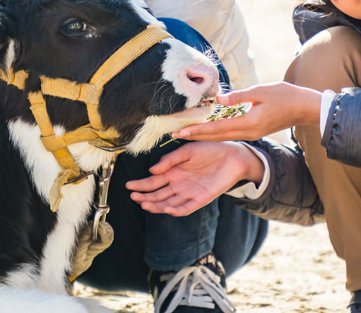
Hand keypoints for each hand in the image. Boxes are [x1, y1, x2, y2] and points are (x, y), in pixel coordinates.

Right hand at [126, 142, 265, 216]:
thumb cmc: (209, 150)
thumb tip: (152, 171)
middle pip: (158, 195)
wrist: (232, 156)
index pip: (153, 182)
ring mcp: (189, 193)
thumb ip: (169, 160)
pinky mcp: (201, 199)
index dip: (141, 185)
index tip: (128, 186)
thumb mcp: (186, 151)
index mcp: (173, 173)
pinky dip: (178, 210)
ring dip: (157, 205)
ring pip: (169, 203)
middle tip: (134, 197)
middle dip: (145, 197)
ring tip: (145, 204)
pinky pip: (187, 208)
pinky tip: (168, 209)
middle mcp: (178, 185)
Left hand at [172, 82, 322, 141]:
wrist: (306, 108)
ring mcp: (252, 134)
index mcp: (248, 123)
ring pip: (222, 137)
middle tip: (174, 135)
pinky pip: (230, 134)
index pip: (216, 128)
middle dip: (195, 136)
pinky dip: (216, 133)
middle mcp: (248, 132)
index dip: (197, 130)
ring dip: (204, 136)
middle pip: (216, 137)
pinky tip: (207, 130)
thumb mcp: (262, 91)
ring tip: (186, 134)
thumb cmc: (286, 96)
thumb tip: (218, 98)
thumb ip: (239, 96)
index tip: (180, 131)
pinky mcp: (254, 131)